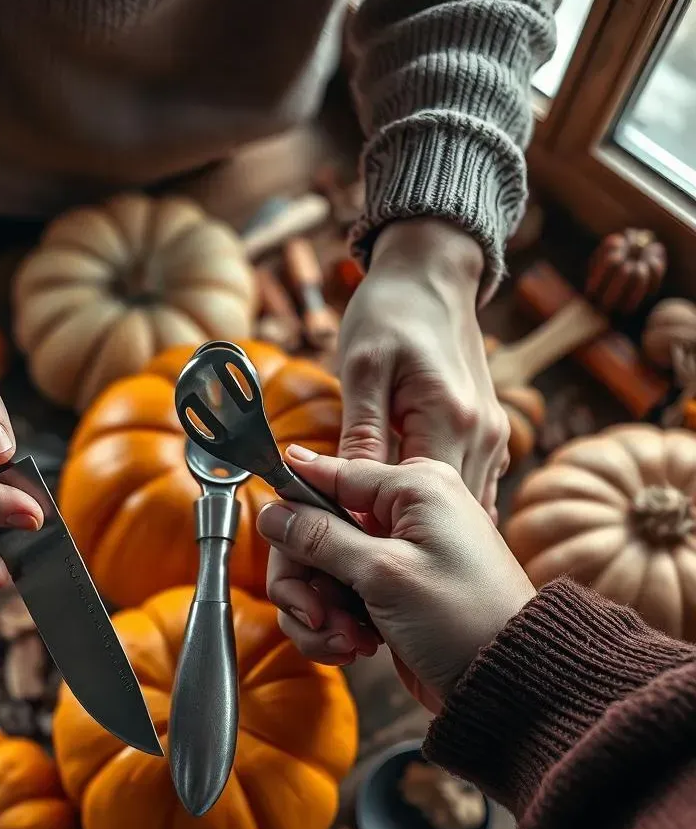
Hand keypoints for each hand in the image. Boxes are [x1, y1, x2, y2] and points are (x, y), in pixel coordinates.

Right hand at [256, 446, 534, 708]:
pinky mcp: (391, 589)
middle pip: (315, 530)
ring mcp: (396, 553)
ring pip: (320, 568)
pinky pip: (338, 596)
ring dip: (320, 610)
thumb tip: (271, 510)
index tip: (268, 531)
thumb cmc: (464, 619)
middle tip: (314, 616)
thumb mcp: (383, 573)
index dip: (293, 505)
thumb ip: (320, 537)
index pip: (328, 476)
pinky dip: (336, 625)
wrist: (508, 683)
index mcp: (412, 487)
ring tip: (346, 641)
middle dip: (305, 580)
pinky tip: (355, 647)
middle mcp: (404, 512)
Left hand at [338, 219, 508, 519]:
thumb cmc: (389, 312)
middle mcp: (483, 436)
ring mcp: (493, 437)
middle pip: (443, 513)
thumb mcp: (361, 368)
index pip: (413, 499)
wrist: (431, 274)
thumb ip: (360, 432)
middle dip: (398, 535)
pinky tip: (403, 515)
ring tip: (373, 540)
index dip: (374, 525)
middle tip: (349, 554)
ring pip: (460, 507)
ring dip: (420, 525)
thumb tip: (339, 487)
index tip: (335, 539)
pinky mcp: (488, 435)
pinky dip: (438, 506)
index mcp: (451, 419)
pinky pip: (468, 487)